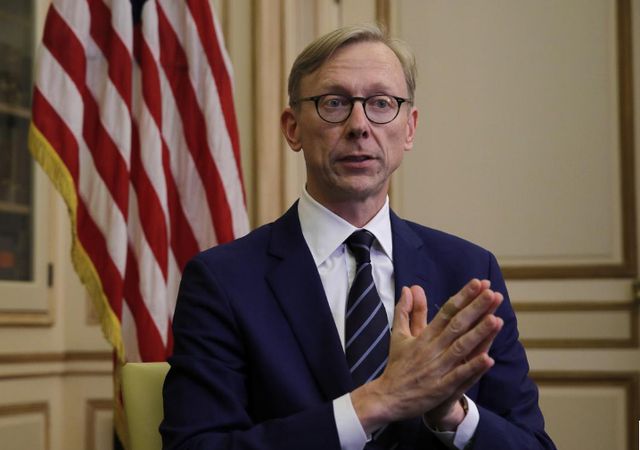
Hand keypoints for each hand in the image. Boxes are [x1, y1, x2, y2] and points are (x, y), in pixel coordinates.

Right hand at [351, 279, 503, 433]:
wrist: (388, 397)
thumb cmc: (398, 365)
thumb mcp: (399, 335)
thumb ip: (406, 311)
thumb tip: (408, 288)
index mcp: (424, 336)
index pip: (446, 312)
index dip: (463, 297)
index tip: (478, 283)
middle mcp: (432, 349)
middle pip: (457, 326)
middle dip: (475, 309)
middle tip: (492, 293)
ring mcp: (437, 369)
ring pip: (461, 348)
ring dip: (478, 334)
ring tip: (495, 319)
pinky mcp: (441, 388)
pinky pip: (459, 376)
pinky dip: (473, 367)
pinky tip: (488, 358)